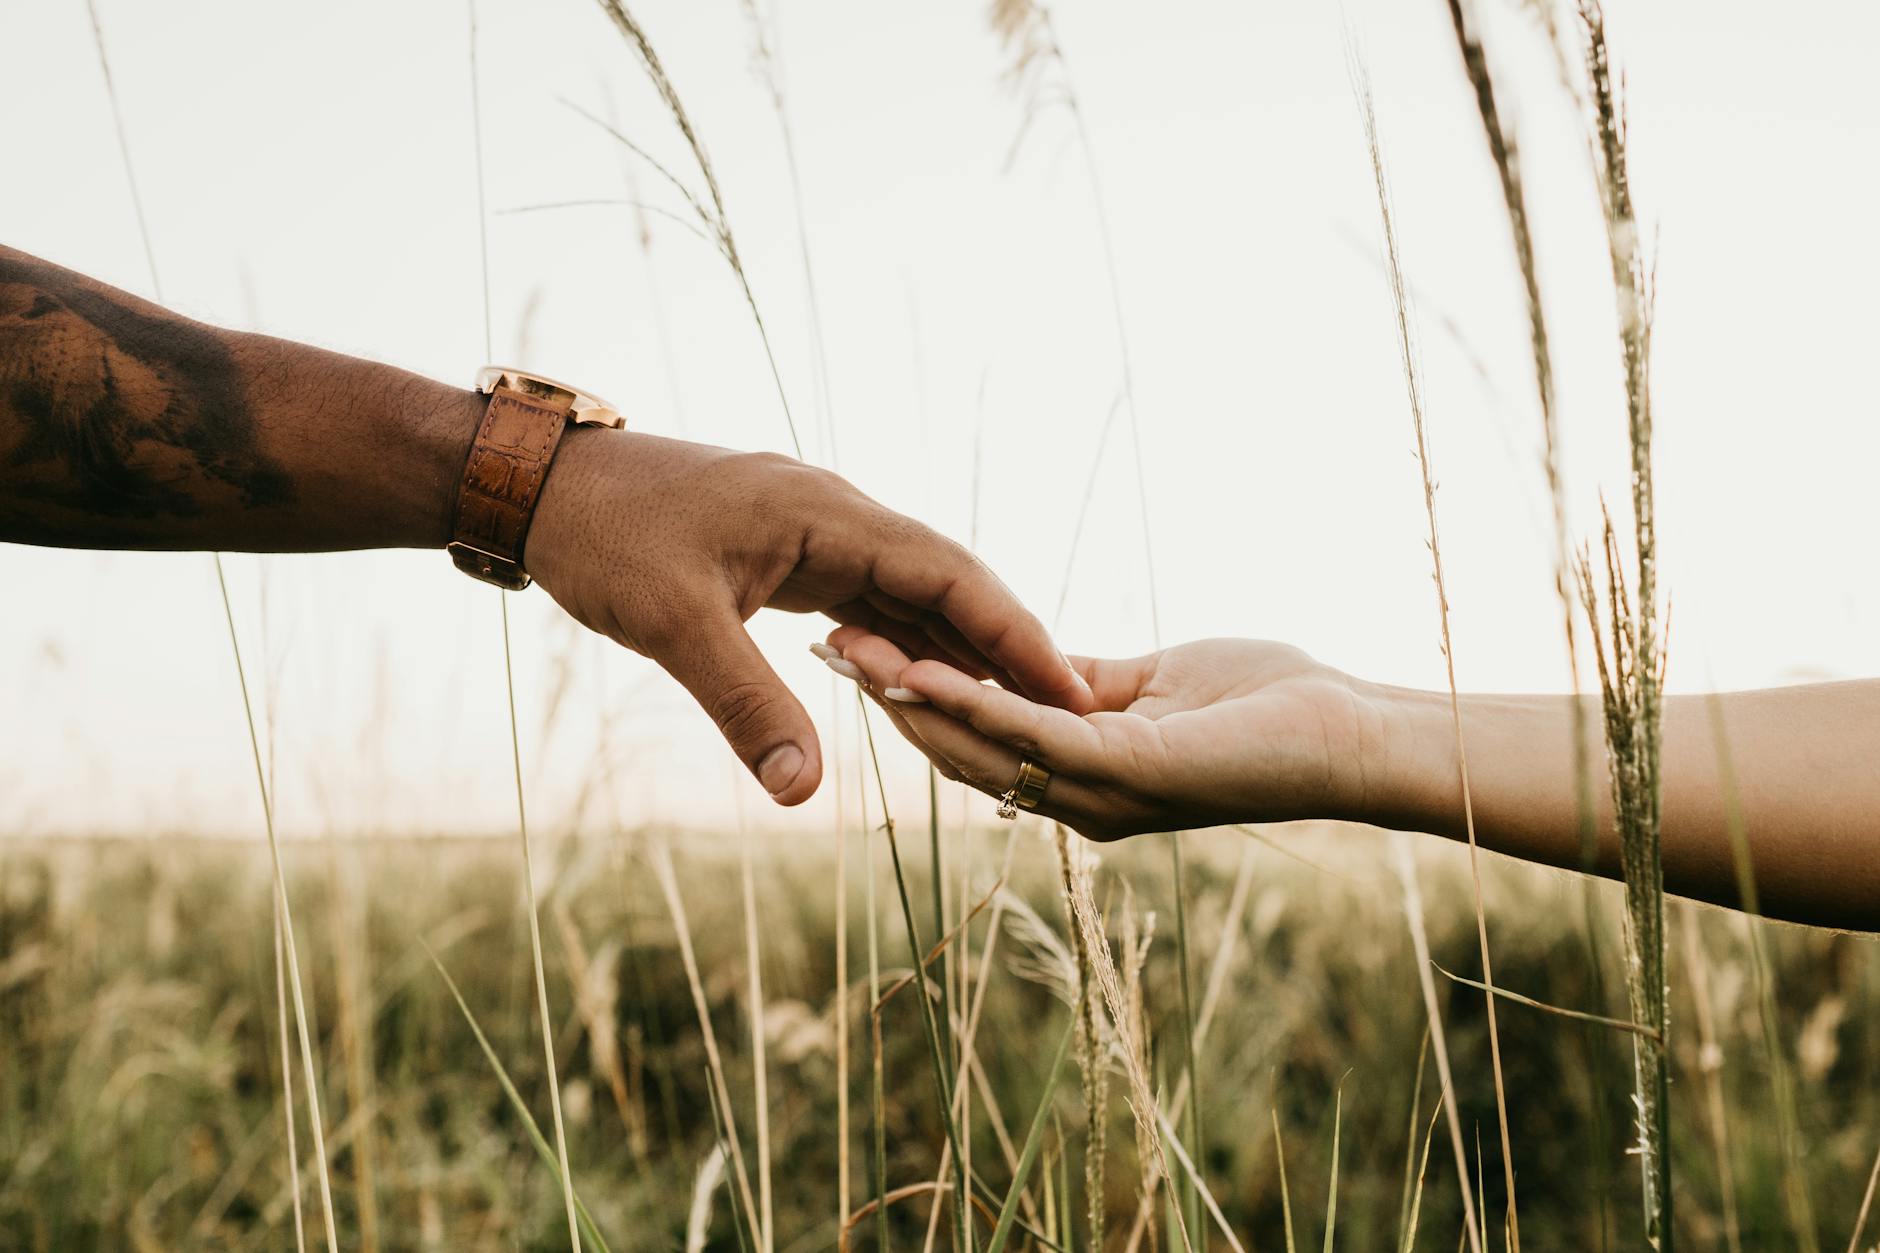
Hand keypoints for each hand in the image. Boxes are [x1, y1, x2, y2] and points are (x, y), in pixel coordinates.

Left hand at [523, 429, 1093, 804]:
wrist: (538, 485)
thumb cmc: (603, 538)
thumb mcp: (673, 626)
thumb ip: (746, 706)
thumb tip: (804, 793)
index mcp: (825, 513)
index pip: (948, 573)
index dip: (1012, 631)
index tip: (1068, 686)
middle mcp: (834, 514)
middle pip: (946, 580)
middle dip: (1005, 642)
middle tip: (1067, 708)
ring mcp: (812, 530)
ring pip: (909, 591)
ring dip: (957, 645)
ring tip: (1016, 707)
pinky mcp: (786, 552)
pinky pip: (867, 597)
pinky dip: (902, 641)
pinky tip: (925, 682)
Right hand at [824, 628, 1391, 838]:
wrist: (1349, 731)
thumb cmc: (1266, 704)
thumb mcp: (1151, 683)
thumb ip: (1084, 681)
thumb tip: (1028, 661)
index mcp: (1083, 773)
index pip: (978, 735)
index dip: (915, 695)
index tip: (855, 648)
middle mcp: (1082, 798)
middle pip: (961, 751)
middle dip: (891, 699)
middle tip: (825, 648)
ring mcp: (1104, 793)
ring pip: (984, 748)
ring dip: (914, 700)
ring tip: (854, 654)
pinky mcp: (1133, 771)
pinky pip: (1036, 733)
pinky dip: (976, 701)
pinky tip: (928, 669)